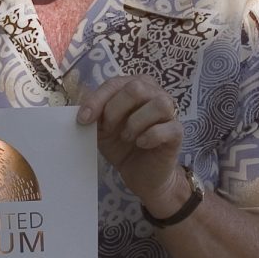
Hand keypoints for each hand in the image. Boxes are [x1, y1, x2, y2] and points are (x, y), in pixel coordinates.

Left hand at [76, 75, 183, 204]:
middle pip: (136, 88)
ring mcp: (169, 112)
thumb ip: (94, 115)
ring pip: (158, 104)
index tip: (83, 119)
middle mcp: (155, 94)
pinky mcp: (177, 132)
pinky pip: (168, 127)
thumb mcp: (102, 129)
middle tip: (108, 129)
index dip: (97, 100)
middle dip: (116, 109)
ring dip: (135, 122)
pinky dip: (151, 136)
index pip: (115, 83)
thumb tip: (81, 108)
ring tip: (127, 137)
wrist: (140, 174)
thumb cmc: (122, 145)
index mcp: (135, 87)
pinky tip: (142, 144)